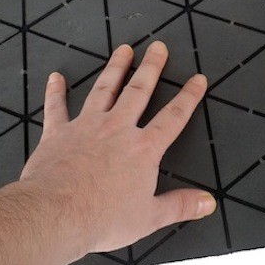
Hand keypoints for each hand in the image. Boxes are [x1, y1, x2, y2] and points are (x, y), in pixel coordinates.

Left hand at [18, 41, 215, 259]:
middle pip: (139, 91)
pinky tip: (56, 78)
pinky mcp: (58, 133)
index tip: (197, 79)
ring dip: (115, 68)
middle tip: (158, 47)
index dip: (188, 97)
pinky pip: (57, 107)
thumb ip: (181, 205)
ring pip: (104, 89)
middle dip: (151, 67)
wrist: (56, 214)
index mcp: (143, 149)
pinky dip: (55, 91)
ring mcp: (86, 126)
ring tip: (123, 50)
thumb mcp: (150, 217)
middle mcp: (117, 129)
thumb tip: (208, 202)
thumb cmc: (102, 217)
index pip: (173, 117)